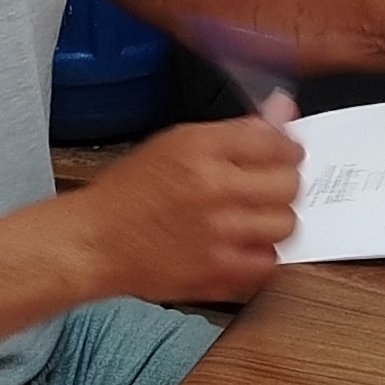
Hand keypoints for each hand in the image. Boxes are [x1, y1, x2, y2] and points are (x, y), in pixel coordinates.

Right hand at [79, 116, 302, 306]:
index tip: (283, 154)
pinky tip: (241, 245)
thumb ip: (238, 129)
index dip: (286, 147)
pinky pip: (269, 263)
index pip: (276, 141)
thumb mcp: (178, 143)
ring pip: (286, 225)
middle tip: (267, 187)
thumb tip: (283, 109)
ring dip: (274, 220)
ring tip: (251, 217)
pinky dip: (261, 254)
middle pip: (288, 184)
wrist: (96, 242)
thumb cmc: (131, 193)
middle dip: (283, 182)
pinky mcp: (218, 274)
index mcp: (202, 150)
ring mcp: (219, 237)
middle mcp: (214, 191)